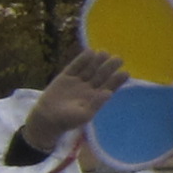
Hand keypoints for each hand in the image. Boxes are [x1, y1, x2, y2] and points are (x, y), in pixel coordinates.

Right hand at [17, 48, 131, 156]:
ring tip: (105, 53)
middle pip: (101, 75)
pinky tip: (89, 52)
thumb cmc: (68, 120)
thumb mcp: (84, 115)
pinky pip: (75, 67)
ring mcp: (77, 81)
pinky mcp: (65, 77)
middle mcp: (89, 87)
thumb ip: (96, 104)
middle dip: (109, 67)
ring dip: (97, 61)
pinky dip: (81, 60)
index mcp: (96, 97)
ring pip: (89, 69)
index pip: (109, 86)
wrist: (46, 118)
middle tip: (119, 59)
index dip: (117, 80)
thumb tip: (109, 93)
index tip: (126, 73)